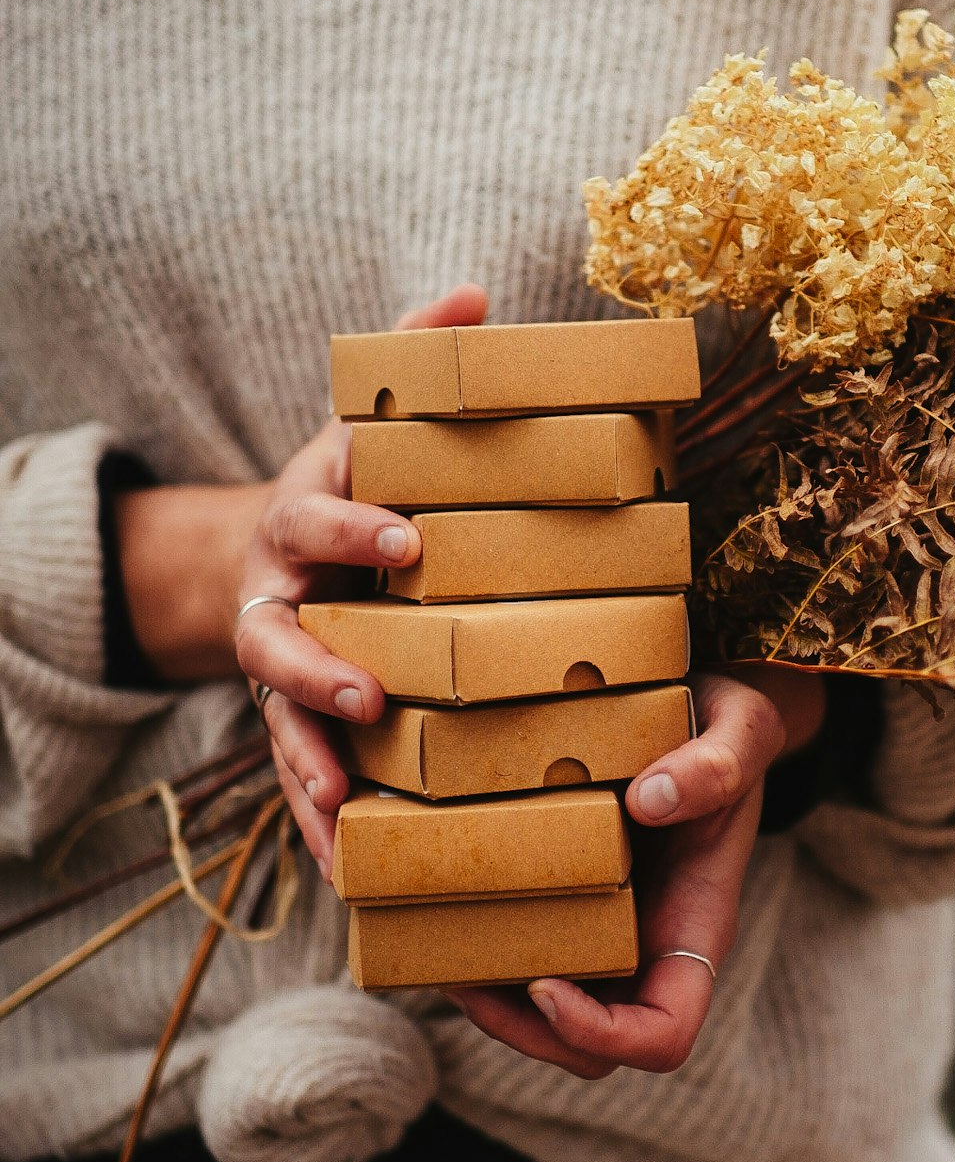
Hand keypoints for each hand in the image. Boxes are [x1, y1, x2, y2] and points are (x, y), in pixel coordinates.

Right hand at [233, 285, 487, 872]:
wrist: (285, 542)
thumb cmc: (357, 478)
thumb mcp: (376, 418)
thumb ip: (417, 360)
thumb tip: (473, 294)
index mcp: (305, 516)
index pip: (318, 515)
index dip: (354, 526)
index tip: (409, 539)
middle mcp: (278, 595)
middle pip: (275, 638)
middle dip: (314, 669)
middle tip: (366, 696)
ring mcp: (279, 666)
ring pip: (277, 723)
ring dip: (306, 763)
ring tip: (341, 808)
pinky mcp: (295, 719)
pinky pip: (298, 775)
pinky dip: (318, 820)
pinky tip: (350, 867)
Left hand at [448, 664, 825, 1079]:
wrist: (708, 706)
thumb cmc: (731, 723)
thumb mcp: (742, 726)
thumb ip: (715, 763)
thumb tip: (647, 801)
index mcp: (696, 925)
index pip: (665, 1034)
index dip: (603, 1035)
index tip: (546, 985)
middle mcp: (653, 945)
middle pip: (596, 1049)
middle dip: (525, 1033)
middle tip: (463, 982)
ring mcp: (612, 931)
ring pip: (553, 1018)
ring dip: (495, 1007)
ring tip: (440, 960)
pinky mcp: (574, 901)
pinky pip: (530, 957)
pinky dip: (486, 956)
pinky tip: (446, 914)